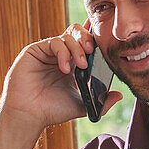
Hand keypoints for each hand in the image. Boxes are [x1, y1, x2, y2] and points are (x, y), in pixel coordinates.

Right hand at [0, 22, 121, 148]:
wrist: (29, 115)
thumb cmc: (51, 110)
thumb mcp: (82, 105)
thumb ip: (101, 101)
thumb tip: (119, 95)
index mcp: (72, 63)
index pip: (85, 43)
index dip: (95, 36)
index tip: (106, 38)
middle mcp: (61, 54)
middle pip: (78, 32)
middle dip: (88, 38)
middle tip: (93, 52)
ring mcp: (48, 51)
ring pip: (68, 35)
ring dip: (77, 48)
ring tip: (81, 65)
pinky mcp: (35, 50)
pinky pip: (54, 42)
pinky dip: (63, 53)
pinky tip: (65, 68)